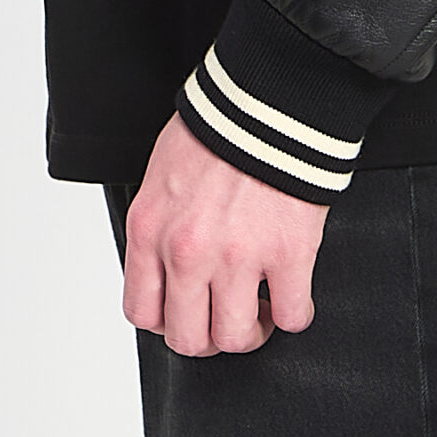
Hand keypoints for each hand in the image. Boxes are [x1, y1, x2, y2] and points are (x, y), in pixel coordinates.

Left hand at [123, 113, 328, 355]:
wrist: (269, 99)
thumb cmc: (218, 130)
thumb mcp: (162, 178)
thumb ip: (160, 227)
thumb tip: (170, 268)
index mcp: (150, 231)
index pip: (142, 311)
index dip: (168, 320)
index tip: (187, 312)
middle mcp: (187, 252)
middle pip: (187, 337)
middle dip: (208, 334)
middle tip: (225, 316)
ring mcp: (238, 258)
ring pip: (235, 337)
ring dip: (250, 331)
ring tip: (260, 310)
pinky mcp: (288, 254)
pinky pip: (292, 316)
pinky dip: (294, 314)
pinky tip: (292, 294)